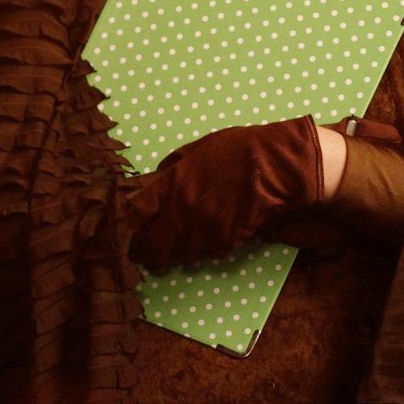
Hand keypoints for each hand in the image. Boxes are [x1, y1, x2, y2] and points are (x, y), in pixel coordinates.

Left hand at [128, 116, 325, 271]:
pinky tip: (202, 238)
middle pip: (150, 245)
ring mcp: (201, 231)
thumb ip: (171, 168)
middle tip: (143, 249)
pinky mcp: (222, 243)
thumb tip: (156, 181)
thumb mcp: (196, 149)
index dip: (128, 223)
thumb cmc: (237, 151)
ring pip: (174, 254)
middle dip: (144, 250)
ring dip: (170, 253)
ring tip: (170, 247)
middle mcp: (180, 213)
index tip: (128, 226)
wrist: (275, 169)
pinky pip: (201, 252)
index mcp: (170, 185)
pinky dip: (198, 249)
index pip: (136, 213)